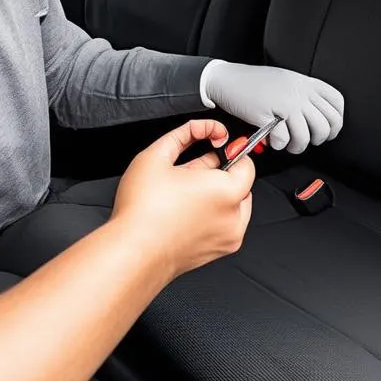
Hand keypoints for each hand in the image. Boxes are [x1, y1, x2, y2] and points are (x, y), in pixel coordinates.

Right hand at [111, 119, 254, 280]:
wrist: (134, 252)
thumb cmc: (142, 211)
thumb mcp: (157, 155)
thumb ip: (186, 133)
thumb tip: (202, 128)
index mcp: (226, 190)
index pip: (246, 163)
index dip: (229, 151)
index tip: (215, 147)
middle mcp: (234, 215)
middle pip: (241, 184)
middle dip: (220, 174)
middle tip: (191, 174)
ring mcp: (229, 237)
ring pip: (235, 205)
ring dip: (218, 196)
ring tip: (186, 195)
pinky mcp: (220, 251)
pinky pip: (227, 225)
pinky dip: (214, 216)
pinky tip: (187, 212)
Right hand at [200, 61, 343, 153]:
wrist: (227, 80)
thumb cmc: (253, 83)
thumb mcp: (286, 80)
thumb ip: (302, 94)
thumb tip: (317, 117)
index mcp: (304, 83)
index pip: (336, 103)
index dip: (335, 123)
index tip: (327, 130)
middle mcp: (298, 92)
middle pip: (325, 125)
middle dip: (317, 139)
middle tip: (305, 139)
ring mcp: (284, 104)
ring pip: (306, 137)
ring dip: (297, 146)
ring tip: (287, 144)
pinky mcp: (268, 116)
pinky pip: (283, 140)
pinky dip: (278, 144)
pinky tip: (272, 139)